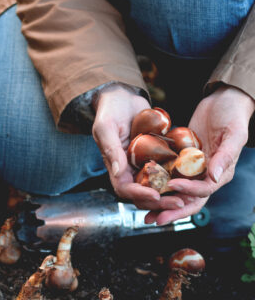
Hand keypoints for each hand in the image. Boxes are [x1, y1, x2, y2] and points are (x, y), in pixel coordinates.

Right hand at [92, 84, 184, 210]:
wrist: (122, 96)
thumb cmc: (110, 109)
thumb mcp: (106, 127)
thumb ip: (111, 149)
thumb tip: (119, 172)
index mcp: (114, 166)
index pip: (124, 188)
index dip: (139, 195)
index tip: (155, 195)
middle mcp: (129, 169)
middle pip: (142, 194)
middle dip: (159, 202)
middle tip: (179, 203)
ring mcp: (142, 164)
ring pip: (156, 187)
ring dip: (170, 195)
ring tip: (187, 197)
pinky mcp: (155, 156)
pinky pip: (166, 171)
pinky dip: (177, 179)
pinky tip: (192, 180)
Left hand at [145, 85, 254, 224]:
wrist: (223, 100)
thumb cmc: (233, 115)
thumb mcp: (234, 133)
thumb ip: (225, 156)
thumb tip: (213, 177)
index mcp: (220, 174)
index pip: (203, 191)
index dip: (188, 192)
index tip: (172, 186)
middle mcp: (205, 176)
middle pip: (187, 200)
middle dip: (170, 211)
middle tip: (153, 219)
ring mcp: (192, 170)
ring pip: (175, 193)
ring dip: (161, 204)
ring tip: (144, 211)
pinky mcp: (181, 162)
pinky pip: (168, 176)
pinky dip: (157, 185)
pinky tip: (142, 189)